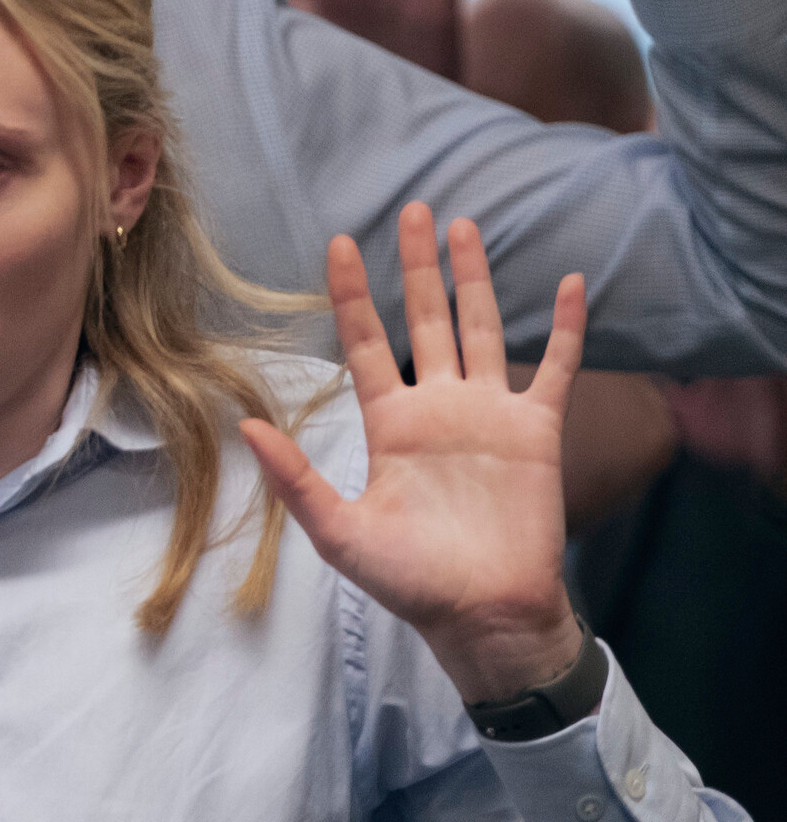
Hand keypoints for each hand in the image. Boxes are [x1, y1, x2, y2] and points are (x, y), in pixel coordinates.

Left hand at [240, 203, 587, 702]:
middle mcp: (438, 407)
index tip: (339, 243)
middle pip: (426, 318)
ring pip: (481, 327)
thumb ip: (295, 478)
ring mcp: (490, 414)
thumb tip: (246, 427)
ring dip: (475, 278)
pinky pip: (554, 367)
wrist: (483, 613)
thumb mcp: (338, 531)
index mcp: (390, 424)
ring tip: (465, 226)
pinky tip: (574, 283)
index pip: (366, 342)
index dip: (353, 293)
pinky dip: (567, 326)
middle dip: (418, 266)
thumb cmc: (409, 580)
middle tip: (414, 208)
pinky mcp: (538, 431)